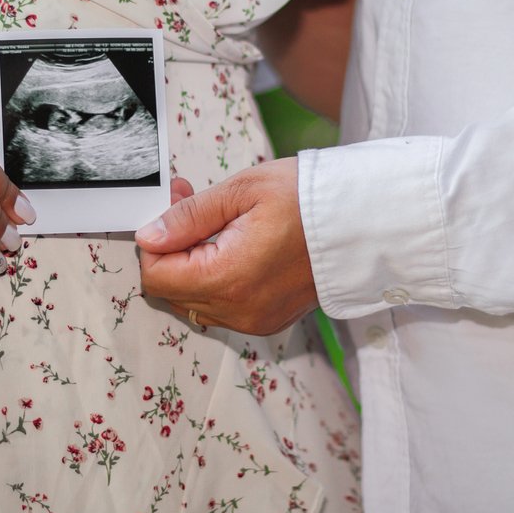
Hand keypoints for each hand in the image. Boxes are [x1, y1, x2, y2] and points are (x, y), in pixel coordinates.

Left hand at [137, 159, 317, 334]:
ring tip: (215, 223)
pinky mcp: (267, 320)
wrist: (364, 222)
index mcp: (229, 279)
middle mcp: (240, 310)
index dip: (154, 240)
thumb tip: (149, 236)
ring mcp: (255, 320)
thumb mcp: (241, 192)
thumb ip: (188, 217)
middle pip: (171, 291)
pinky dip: (215, 279)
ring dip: (191, 264)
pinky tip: (232, 245)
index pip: (156, 276)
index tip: (171, 207)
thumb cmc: (310, 200)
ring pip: (193, 301)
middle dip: (171, 249)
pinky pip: (220, 307)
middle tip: (188, 205)